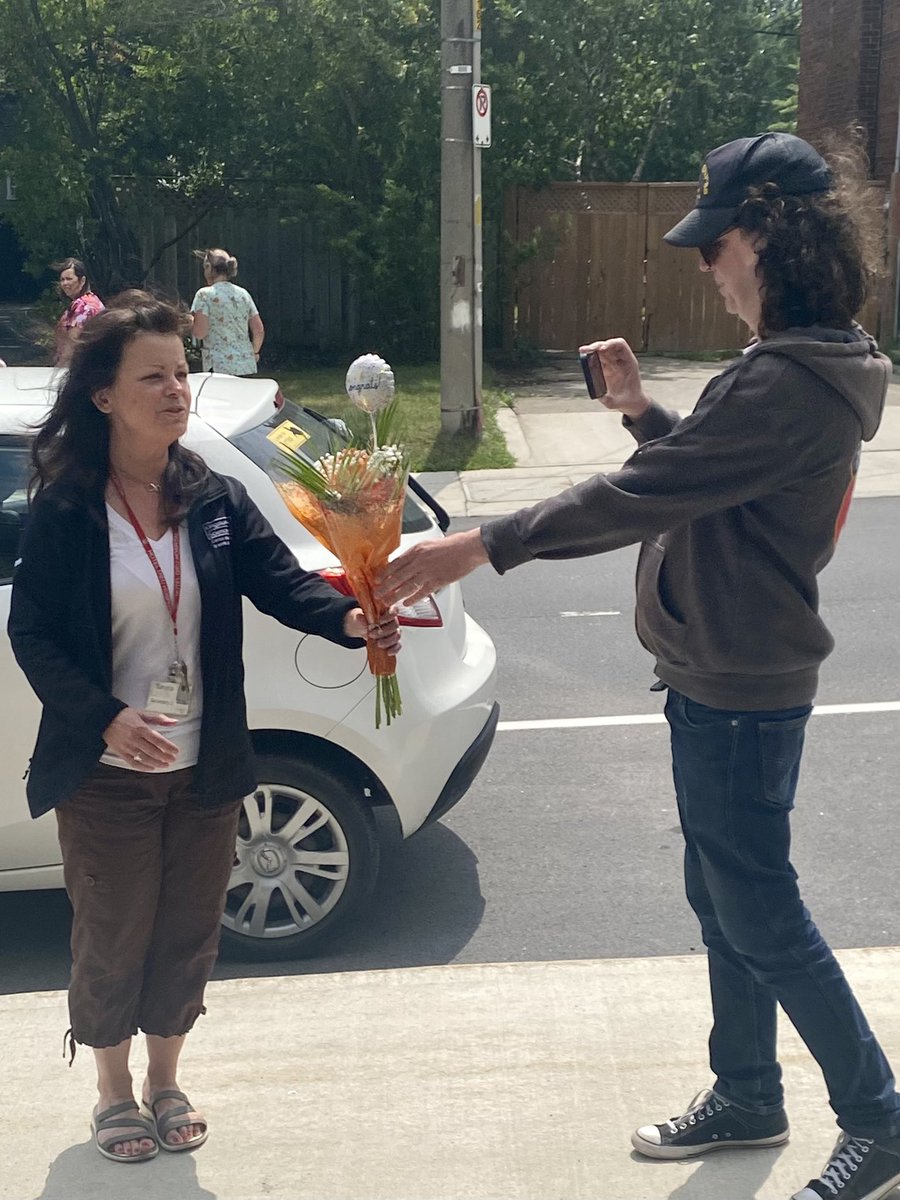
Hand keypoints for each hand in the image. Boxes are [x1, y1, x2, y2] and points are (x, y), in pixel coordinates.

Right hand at [102, 707, 179, 770]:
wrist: (103, 719)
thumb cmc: (123, 716)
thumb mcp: (142, 713)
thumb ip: (159, 718)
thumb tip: (173, 721)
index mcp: (141, 728)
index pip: (158, 740)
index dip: (168, 747)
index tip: (176, 751)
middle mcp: (134, 738)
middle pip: (153, 751)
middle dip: (165, 757)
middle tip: (172, 759)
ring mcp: (127, 747)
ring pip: (144, 758)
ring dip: (156, 763)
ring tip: (165, 765)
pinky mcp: (121, 752)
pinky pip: (133, 763)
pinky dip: (143, 767)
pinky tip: (150, 767)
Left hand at [344, 607, 401, 653]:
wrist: (362, 629)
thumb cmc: (364, 621)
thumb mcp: (359, 618)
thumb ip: (361, 619)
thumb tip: (360, 619)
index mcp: (387, 612)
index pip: (394, 611)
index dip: (388, 616)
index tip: (379, 621)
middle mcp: (393, 621)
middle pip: (395, 626)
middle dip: (384, 631)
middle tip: (372, 634)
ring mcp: (394, 632)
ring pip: (397, 636)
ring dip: (388, 641)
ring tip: (378, 644)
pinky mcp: (394, 642)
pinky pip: (397, 646)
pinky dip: (394, 649)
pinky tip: (388, 652)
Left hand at [375, 529, 489, 606]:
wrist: (467, 548)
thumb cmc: (452, 546)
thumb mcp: (429, 545)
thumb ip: (417, 555)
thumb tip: (407, 563)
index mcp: (417, 550)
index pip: (395, 563)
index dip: (385, 573)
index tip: (377, 579)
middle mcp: (419, 561)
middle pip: (397, 576)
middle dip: (385, 586)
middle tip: (377, 594)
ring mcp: (427, 572)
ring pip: (406, 586)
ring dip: (395, 595)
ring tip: (387, 601)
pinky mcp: (437, 581)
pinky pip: (421, 592)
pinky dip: (412, 599)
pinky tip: (406, 603)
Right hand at [579, 337, 650, 419]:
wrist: (632, 402)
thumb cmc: (627, 401)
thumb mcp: (616, 402)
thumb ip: (606, 399)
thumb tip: (596, 393)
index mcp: (629, 363)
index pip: (620, 346)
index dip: (610, 344)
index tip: (601, 349)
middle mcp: (621, 360)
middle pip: (609, 346)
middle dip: (597, 346)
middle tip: (585, 350)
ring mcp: (613, 363)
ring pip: (602, 350)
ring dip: (592, 349)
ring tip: (583, 352)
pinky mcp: (607, 368)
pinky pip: (599, 358)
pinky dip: (591, 356)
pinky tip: (585, 357)